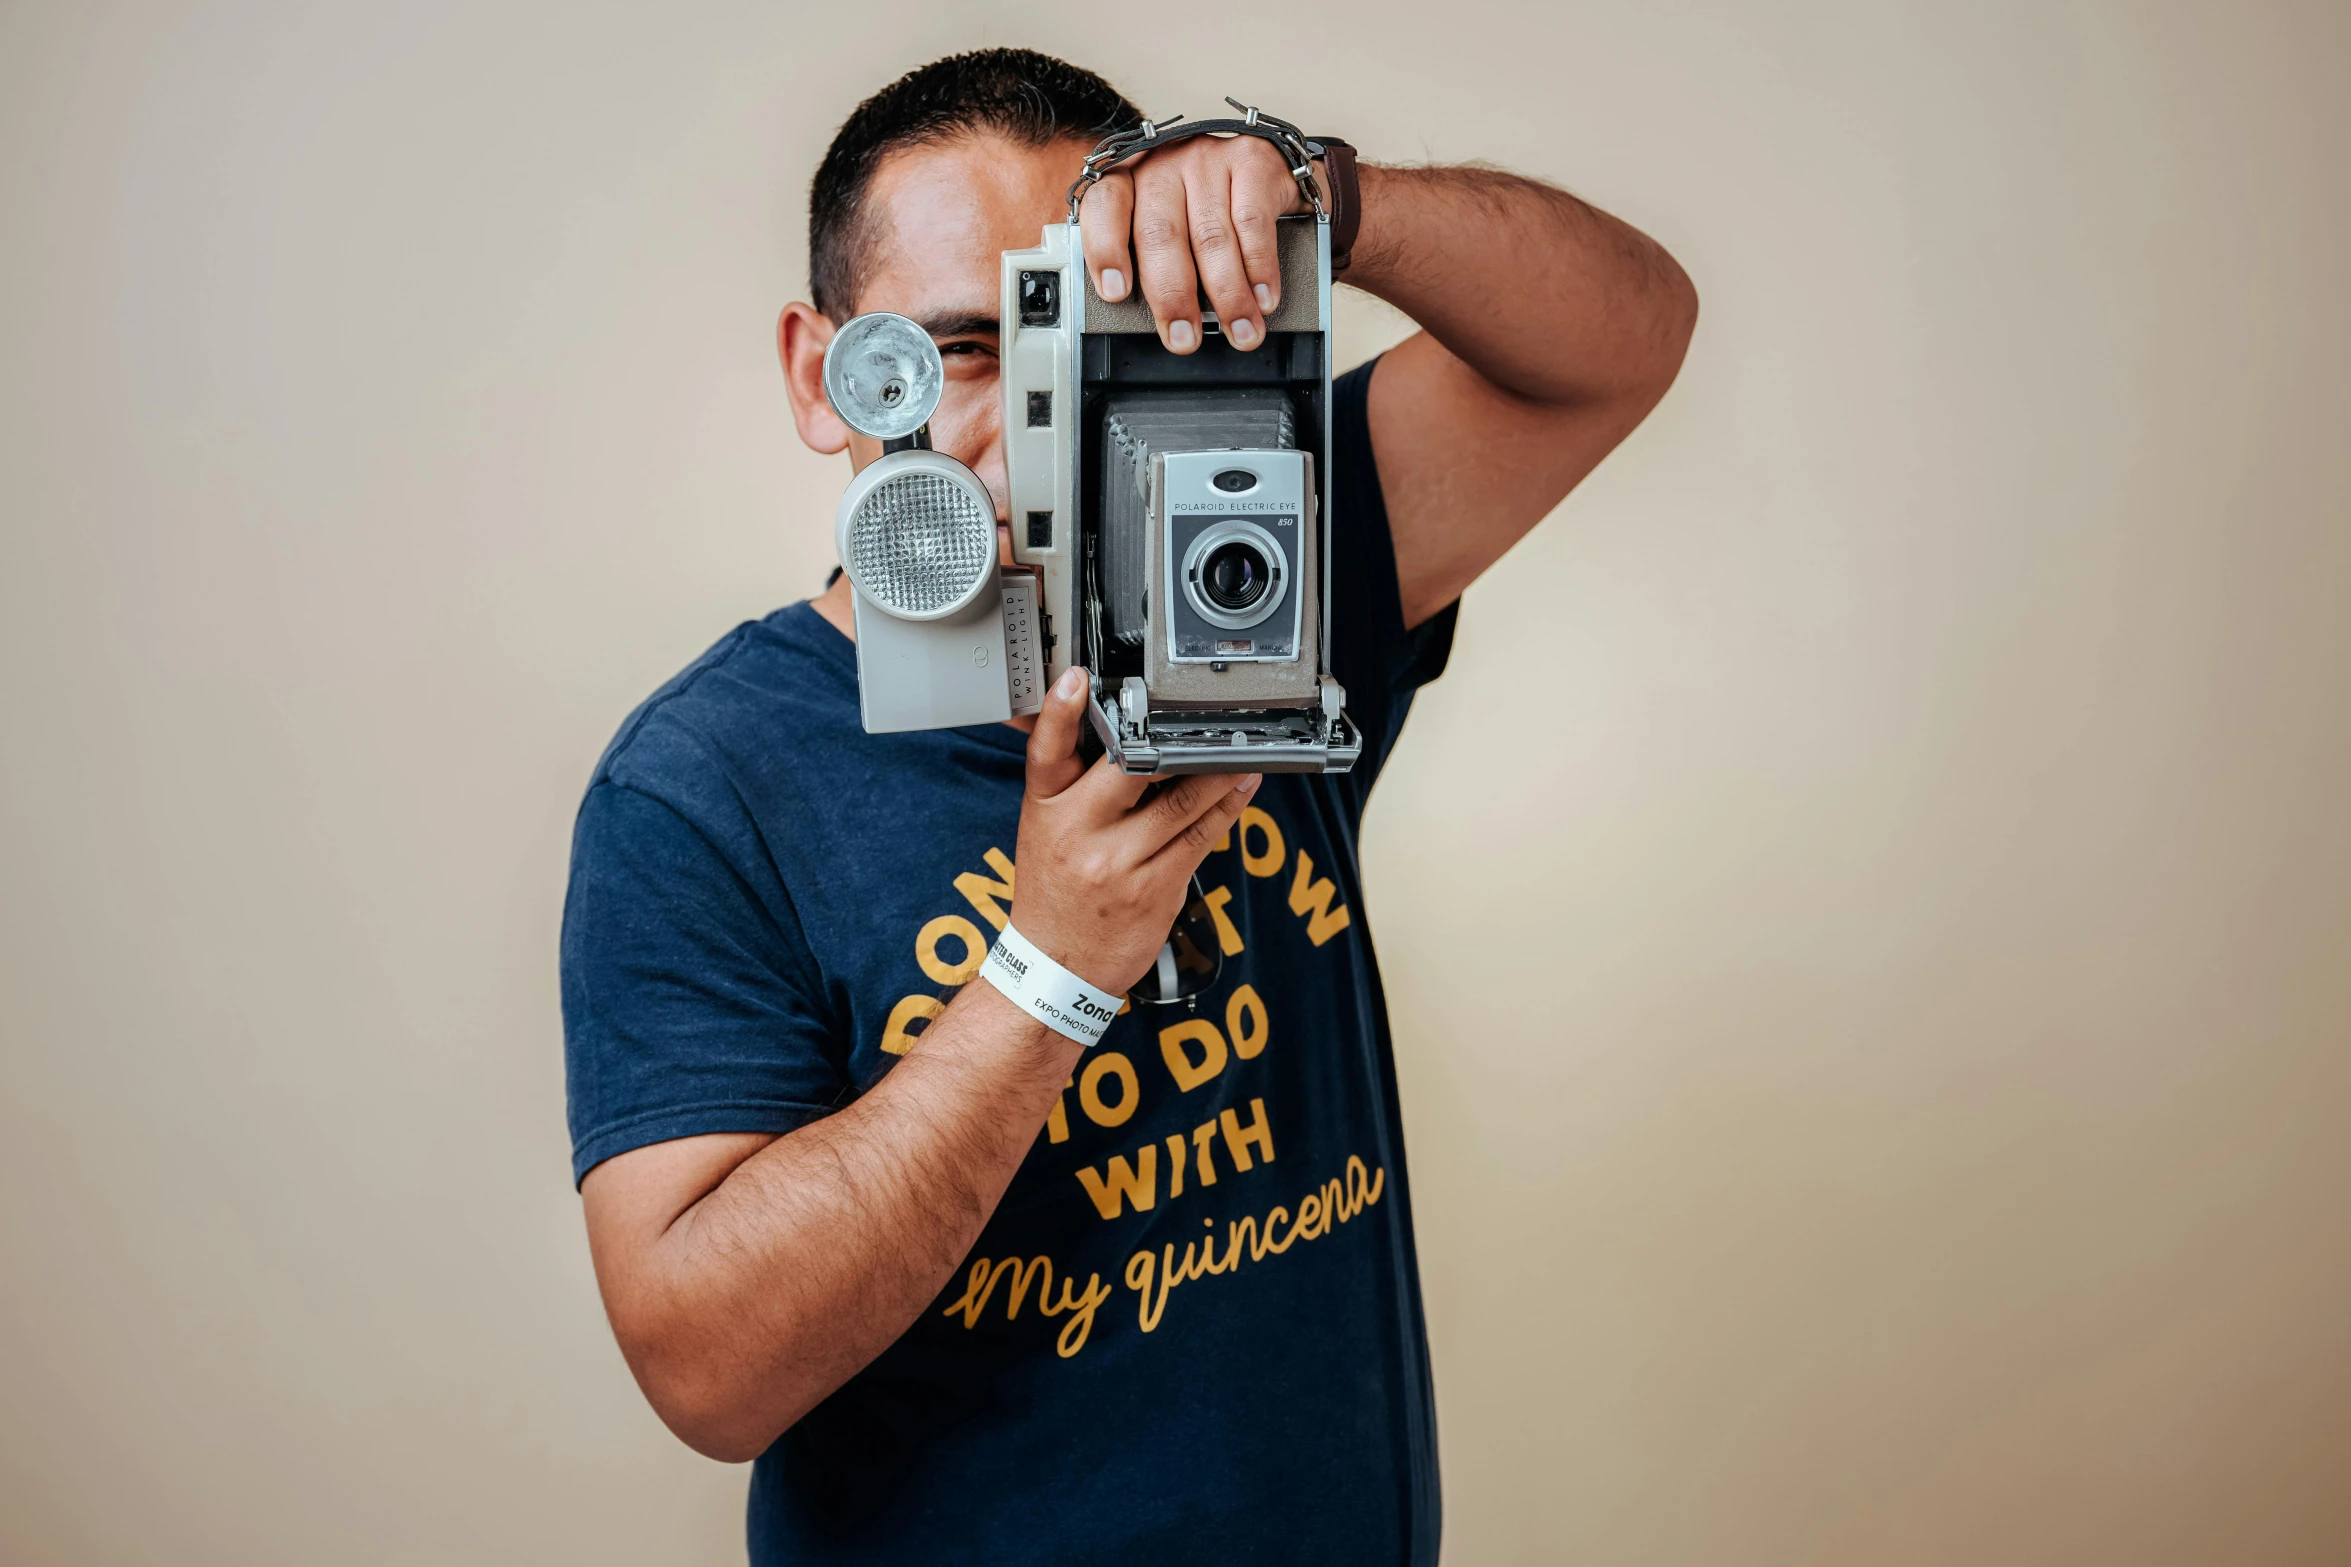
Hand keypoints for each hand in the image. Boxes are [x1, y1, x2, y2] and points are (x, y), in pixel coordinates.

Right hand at [1009, 667, 1259, 993]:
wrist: (1056, 968)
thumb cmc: (1054, 891)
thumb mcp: (1044, 828)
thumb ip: (1072, 781)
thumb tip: (1105, 733)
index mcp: (1047, 809)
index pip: (1046, 752)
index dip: (1059, 711)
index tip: (1078, 679)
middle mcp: (1079, 832)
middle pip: (1131, 769)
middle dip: (1169, 739)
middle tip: (1200, 711)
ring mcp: (1119, 862)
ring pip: (1181, 801)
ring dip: (1218, 769)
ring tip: (1240, 744)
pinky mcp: (1156, 888)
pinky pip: (1201, 836)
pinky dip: (1227, 804)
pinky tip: (1242, 783)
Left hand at [1077, 134, 1306, 356]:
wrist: (1268, 166)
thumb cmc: (1210, 206)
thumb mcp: (1172, 223)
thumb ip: (1154, 260)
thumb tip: (1160, 321)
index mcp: (1132, 179)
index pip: (1106, 205)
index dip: (1106, 249)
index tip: (1115, 293)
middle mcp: (1165, 163)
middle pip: (1160, 233)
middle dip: (1173, 296)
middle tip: (1184, 337)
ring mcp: (1208, 158)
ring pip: (1211, 236)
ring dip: (1227, 295)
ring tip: (1238, 330)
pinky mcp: (1251, 160)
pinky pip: (1253, 223)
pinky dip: (1260, 269)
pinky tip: (1263, 297)